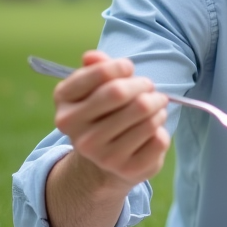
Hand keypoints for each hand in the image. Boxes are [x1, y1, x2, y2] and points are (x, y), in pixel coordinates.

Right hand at [52, 50, 170, 190]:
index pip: (101, 74)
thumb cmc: (103, 113)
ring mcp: (102, 155)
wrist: (104, 161)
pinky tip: (153, 128)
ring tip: (155, 106)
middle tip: (150, 88)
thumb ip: (97, 68)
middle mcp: (78, 133)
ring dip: (157, 106)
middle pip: (121, 93)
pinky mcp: (127, 170)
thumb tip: (92, 56)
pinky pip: (158, 139)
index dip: (122, 66)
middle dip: (144, 85)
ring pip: (145, 117)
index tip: (129, 69)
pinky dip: (162, 129)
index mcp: (65, 104)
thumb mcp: (94, 88)